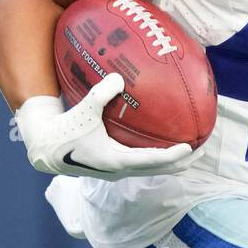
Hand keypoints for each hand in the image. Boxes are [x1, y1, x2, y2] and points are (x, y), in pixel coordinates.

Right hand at [15, 73, 206, 179]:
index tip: (189, 148)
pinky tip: (163, 147)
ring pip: (151, 169)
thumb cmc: (65, 130)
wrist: (46, 150)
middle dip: (181, 162)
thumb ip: (101, 93)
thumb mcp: (83, 110)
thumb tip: (120, 77)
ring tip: (189, 153)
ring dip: (171, 163)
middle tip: (201, 152)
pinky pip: (141, 164)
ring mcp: (117, 170)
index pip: (151, 160)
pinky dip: (157, 158)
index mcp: (115, 160)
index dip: (172, 155)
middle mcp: (119, 170)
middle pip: (158, 170)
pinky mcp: (113, 166)